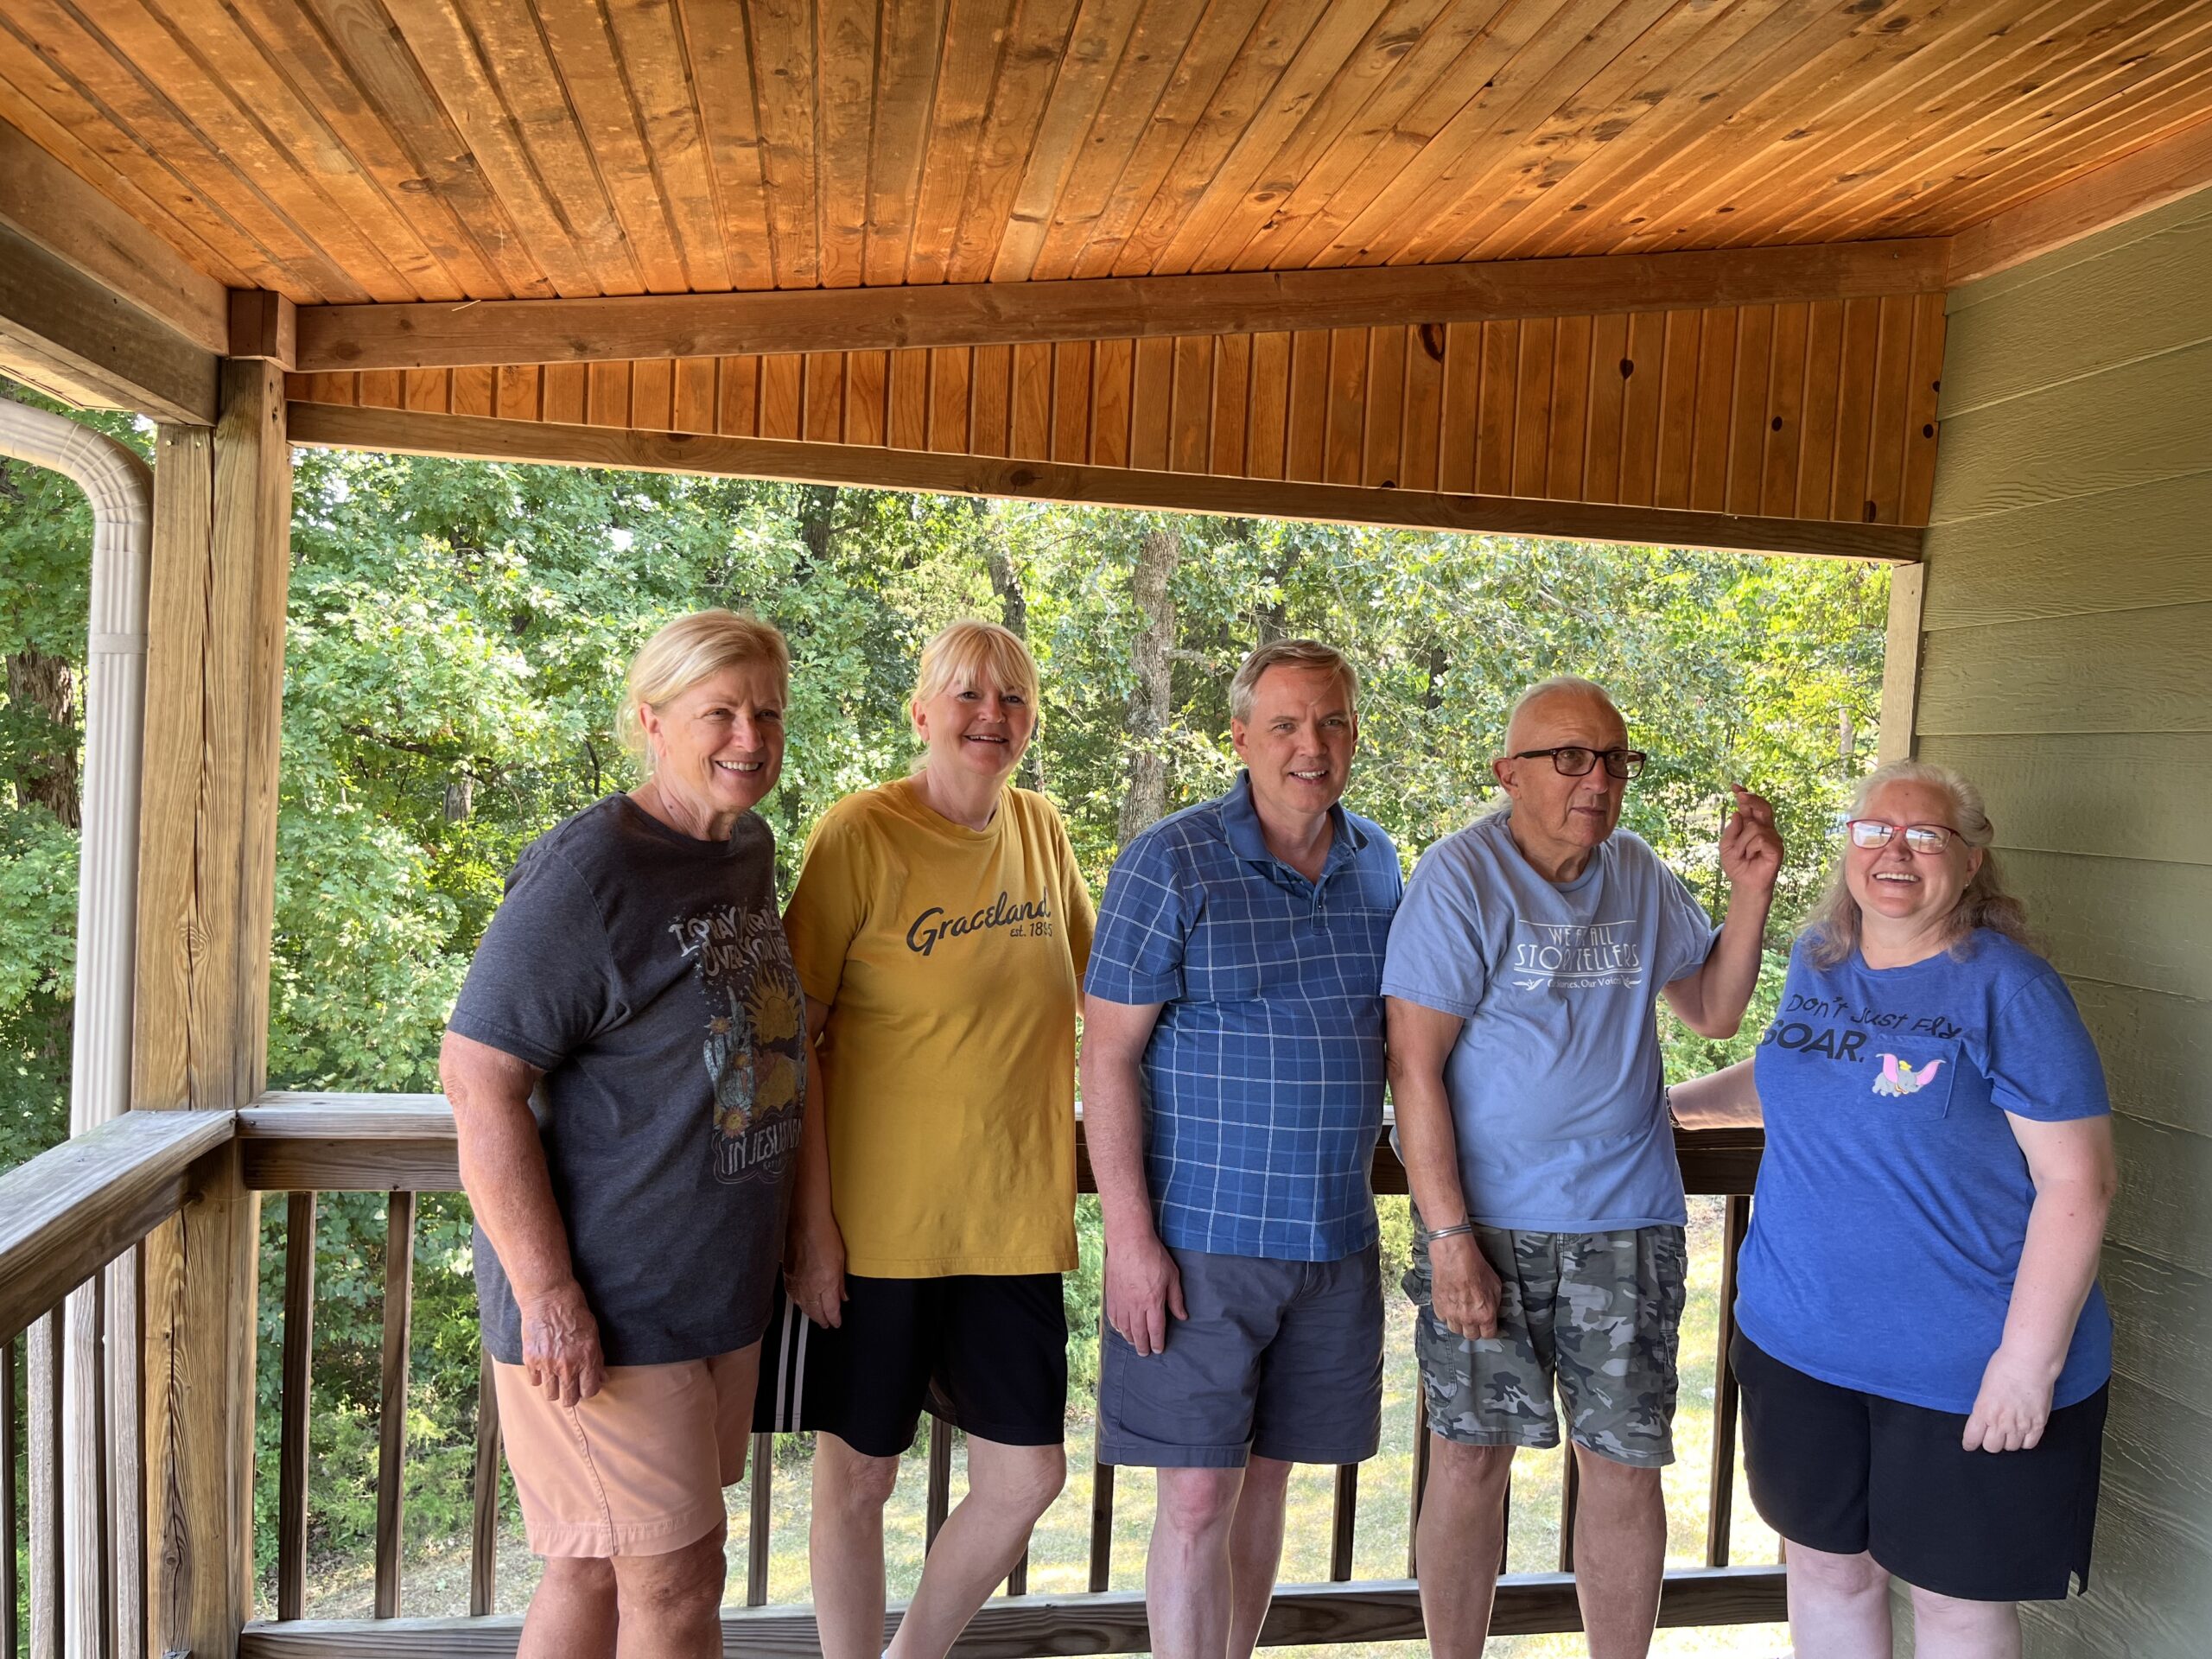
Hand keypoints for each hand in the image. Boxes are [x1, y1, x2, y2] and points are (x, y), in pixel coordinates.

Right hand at [519, 1279, 604, 1405]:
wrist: (548, 1297)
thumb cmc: (574, 1311)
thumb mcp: (593, 1332)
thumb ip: (597, 1358)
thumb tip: (602, 1377)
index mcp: (586, 1358)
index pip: (589, 1391)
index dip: (588, 1389)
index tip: (585, 1385)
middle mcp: (567, 1365)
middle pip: (569, 1399)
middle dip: (572, 1395)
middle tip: (570, 1386)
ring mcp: (547, 1364)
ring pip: (550, 1395)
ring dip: (555, 1388)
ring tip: (556, 1377)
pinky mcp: (531, 1360)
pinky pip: (535, 1382)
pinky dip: (540, 1377)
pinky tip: (544, 1366)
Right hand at [786, 1205, 847, 1329]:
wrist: (805, 1220)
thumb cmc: (824, 1234)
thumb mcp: (841, 1259)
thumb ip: (841, 1282)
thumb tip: (843, 1295)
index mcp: (826, 1283)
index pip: (831, 1311)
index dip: (835, 1319)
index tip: (837, 1323)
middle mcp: (810, 1286)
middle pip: (815, 1313)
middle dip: (822, 1320)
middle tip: (827, 1323)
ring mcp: (797, 1282)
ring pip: (802, 1306)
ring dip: (810, 1314)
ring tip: (816, 1317)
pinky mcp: (787, 1275)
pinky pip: (793, 1296)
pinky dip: (799, 1303)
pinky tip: (801, 1303)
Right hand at [1104, 1227, 1186, 1357]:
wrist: (1129, 1241)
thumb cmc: (1153, 1255)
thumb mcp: (1172, 1275)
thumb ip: (1176, 1298)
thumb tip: (1182, 1316)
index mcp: (1153, 1302)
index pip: (1155, 1330)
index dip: (1157, 1342)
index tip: (1158, 1349)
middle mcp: (1135, 1305)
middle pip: (1138, 1333)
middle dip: (1142, 1346)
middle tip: (1144, 1353)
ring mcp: (1121, 1301)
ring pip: (1124, 1328)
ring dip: (1129, 1338)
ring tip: (1134, 1343)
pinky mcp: (1111, 1294)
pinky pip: (1112, 1317)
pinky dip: (1117, 1326)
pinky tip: (1120, 1328)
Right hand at [1429, 1232, 1500, 1340]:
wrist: (1454, 1257)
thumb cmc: (1476, 1268)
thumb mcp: (1495, 1285)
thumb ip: (1494, 1303)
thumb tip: (1492, 1309)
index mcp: (1485, 1315)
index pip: (1488, 1334)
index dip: (1488, 1329)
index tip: (1486, 1325)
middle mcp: (1468, 1319)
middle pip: (1471, 1335)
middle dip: (1474, 1328)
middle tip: (1474, 1318)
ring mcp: (1452, 1315)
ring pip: (1455, 1329)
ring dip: (1459, 1323)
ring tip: (1461, 1312)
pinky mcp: (1439, 1308)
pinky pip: (1443, 1318)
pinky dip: (1447, 1314)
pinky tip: (1450, 1304)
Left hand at [1719, 784, 1783, 894]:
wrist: (1745, 883)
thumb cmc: (1737, 864)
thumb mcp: (1726, 846)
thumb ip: (1731, 830)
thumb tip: (1738, 813)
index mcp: (1753, 825)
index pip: (1751, 806)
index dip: (1745, 795)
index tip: (1735, 787)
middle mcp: (1765, 828)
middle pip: (1763, 806)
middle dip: (1751, 799)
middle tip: (1740, 796)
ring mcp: (1773, 837)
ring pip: (1754, 828)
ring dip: (1742, 842)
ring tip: (1743, 854)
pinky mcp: (1777, 848)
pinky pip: (1760, 840)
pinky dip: (1750, 848)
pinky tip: (1751, 857)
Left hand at [1964, 1345, 2057, 1451]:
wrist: (2029, 1362)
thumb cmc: (2003, 1367)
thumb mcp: (1984, 1388)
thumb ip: (1984, 1407)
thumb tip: (1984, 1419)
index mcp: (1983, 1411)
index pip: (1973, 1438)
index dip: (1970, 1443)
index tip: (1970, 1444)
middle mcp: (2000, 1421)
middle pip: (1992, 1447)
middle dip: (1990, 1442)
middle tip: (1993, 1434)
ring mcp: (2020, 1424)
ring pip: (2011, 1447)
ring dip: (2008, 1441)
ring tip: (2009, 1431)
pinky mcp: (2038, 1424)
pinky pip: (2029, 1444)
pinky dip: (2025, 1441)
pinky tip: (2023, 1433)